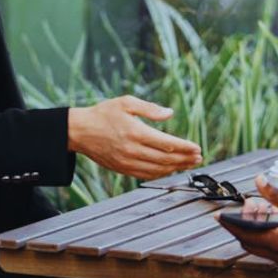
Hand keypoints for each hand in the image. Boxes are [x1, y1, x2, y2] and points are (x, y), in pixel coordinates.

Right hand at [67, 96, 201, 179]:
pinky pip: (146, 175)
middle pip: (166, 158)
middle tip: (198, 157)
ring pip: (158, 170)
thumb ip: (150, 108)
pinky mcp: (122, 169)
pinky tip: (169, 169)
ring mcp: (127, 162)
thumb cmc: (103, 114)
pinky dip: (161, 174)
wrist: (79, 131)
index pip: (167, 143)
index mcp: (135, 132)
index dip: (185, 147)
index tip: (197, 148)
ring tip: (189, 164)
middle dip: (185, 159)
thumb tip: (170, 113)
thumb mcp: (126, 102)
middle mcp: (132, 150)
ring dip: (176, 168)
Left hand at [217, 175, 277, 267]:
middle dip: (241, 226)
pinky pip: (270, 249)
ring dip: (254, 231)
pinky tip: (273, 220)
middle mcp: (277, 254)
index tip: (217, 216)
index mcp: (276, 241)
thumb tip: (258, 179)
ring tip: (259, 209)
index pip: (243, 234)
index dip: (229, 224)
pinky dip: (265, 236)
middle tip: (246, 206)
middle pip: (248, 242)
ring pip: (259, 246)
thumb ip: (276, 194)